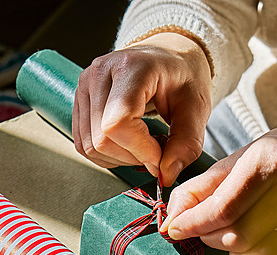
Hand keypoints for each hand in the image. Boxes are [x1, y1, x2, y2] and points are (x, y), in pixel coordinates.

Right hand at [73, 32, 211, 185]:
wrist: (168, 57)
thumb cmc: (183, 77)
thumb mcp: (197, 109)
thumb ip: (186, 144)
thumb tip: (166, 175)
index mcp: (132, 67)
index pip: (118, 122)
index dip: (140, 150)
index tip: (160, 157)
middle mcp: (100, 72)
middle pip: (102, 138)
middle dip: (132, 157)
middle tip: (156, 151)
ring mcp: (85, 86)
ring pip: (90, 146)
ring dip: (120, 159)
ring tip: (144, 145)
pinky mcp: (79, 101)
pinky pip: (84, 144)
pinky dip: (107, 155)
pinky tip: (128, 145)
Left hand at [161, 124, 276, 254]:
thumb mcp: (236, 161)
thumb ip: (199, 190)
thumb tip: (170, 221)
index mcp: (271, 162)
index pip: (223, 209)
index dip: (193, 225)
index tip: (177, 229)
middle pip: (240, 237)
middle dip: (213, 239)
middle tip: (209, 230)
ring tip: (238, 240)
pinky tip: (268, 249)